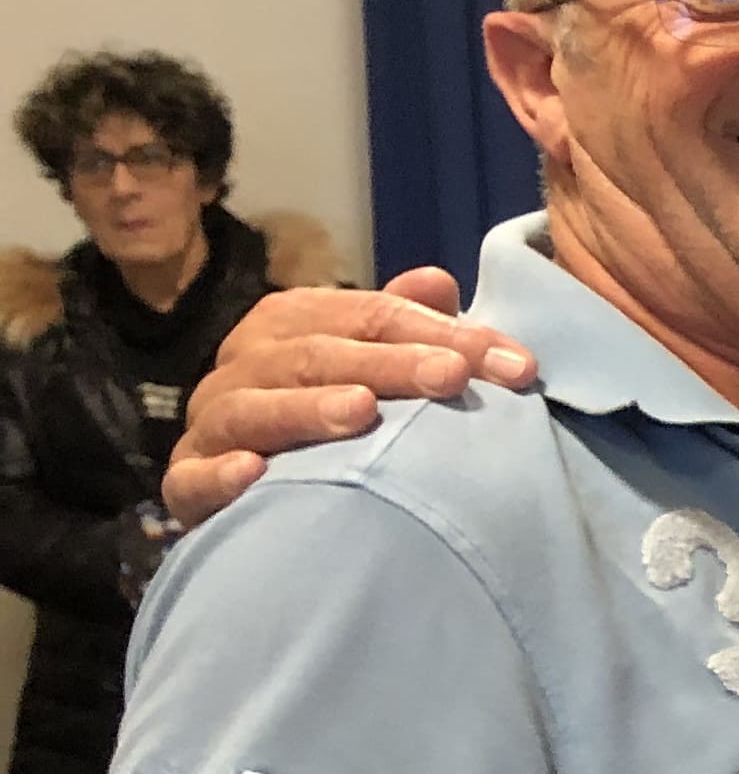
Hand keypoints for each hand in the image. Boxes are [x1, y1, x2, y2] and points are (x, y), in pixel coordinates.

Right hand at [165, 272, 535, 529]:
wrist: (254, 493)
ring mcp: (213, 424)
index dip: (444, 334)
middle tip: (452, 377)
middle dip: (390, 365)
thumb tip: (438, 280)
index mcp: (290, 325)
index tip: (517, 366)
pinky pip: (194, 478)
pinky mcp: (185, 483)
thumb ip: (405, 325)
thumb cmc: (331, 421)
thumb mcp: (373, 365)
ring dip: (307, 409)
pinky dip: (222, 475)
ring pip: (254, 409)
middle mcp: (245, 366)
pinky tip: (256, 473)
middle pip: (317, 355)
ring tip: (362, 412)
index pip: (373, 316)